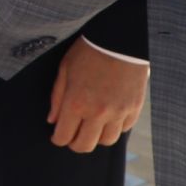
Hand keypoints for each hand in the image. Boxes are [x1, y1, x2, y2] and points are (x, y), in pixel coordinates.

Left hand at [47, 37, 147, 151]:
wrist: (119, 39)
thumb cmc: (88, 51)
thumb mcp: (65, 69)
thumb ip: (57, 98)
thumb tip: (52, 120)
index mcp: (76, 103)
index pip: (63, 137)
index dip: (57, 139)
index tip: (57, 135)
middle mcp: (98, 112)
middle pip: (84, 146)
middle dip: (75, 143)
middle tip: (73, 134)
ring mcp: (118, 112)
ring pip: (106, 141)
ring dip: (96, 136)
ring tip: (92, 125)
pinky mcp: (134, 108)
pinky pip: (124, 129)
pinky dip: (115, 126)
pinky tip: (109, 115)